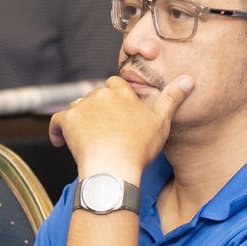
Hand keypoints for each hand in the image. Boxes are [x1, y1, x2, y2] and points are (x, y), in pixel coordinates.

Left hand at [49, 75, 192, 175]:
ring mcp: (82, 107)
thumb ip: (173, 98)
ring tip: (87, 137)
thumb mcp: (162, 122)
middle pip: (95, 96)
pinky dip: (57, 131)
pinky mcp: (67, 122)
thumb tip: (189, 79)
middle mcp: (100, 95)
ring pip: (77, 107)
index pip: (116, 83)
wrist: (113, 166)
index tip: (118, 110)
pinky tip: (60, 141)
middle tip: (104, 129)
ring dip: (80, 118)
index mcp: (122, 92)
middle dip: (98, 109)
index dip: (116, 96)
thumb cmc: (139, 147)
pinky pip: (56, 122)